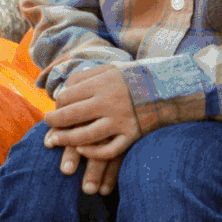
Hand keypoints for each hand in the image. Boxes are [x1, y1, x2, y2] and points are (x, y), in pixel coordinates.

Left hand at [44, 68, 143, 191]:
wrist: (173, 88)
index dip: (57, 104)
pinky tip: (83, 150)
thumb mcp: (113, 69)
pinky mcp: (133, 135)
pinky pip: (107, 150)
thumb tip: (64, 89)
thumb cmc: (138, 78)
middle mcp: (109, 102)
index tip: (55, 108)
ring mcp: (121, 121)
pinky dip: (92, 153)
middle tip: (48, 124)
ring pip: (84, 136)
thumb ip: (88, 76)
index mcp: (103, 83)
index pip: (67, 97)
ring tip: (56, 141)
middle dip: (53, 122)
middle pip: (70, 116)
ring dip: (66, 140)